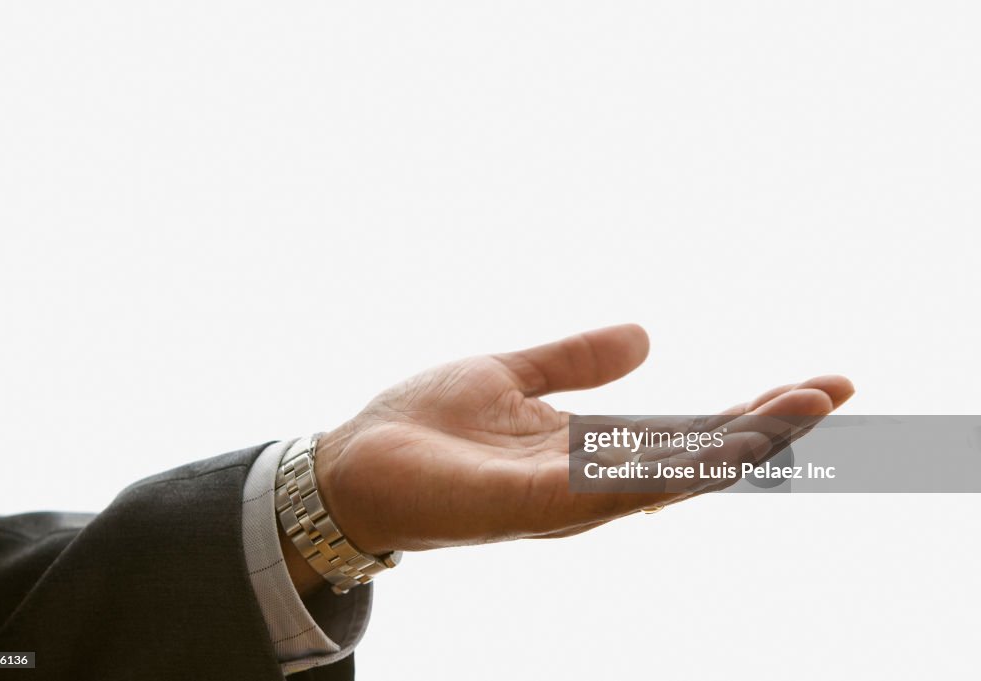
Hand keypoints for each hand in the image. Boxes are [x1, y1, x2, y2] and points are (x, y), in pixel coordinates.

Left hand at [309, 324, 853, 556]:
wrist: (349, 466)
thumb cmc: (420, 426)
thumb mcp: (509, 373)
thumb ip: (574, 361)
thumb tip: (648, 333)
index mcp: (588, 448)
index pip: (687, 431)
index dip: (751, 409)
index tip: (817, 381)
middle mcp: (591, 480)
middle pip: (696, 456)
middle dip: (767, 427)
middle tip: (838, 389)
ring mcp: (567, 498)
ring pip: (673, 474)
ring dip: (740, 444)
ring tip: (804, 406)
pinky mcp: (533, 504)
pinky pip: (617, 487)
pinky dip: (674, 468)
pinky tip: (723, 443)